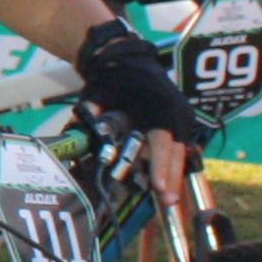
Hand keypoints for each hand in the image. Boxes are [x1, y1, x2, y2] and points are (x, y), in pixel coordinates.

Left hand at [68, 19, 200, 207]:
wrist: (129, 59)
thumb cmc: (112, 78)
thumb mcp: (97, 93)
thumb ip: (90, 113)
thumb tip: (79, 133)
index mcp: (156, 103)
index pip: (161, 140)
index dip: (160, 164)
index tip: (158, 186)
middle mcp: (175, 110)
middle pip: (177, 150)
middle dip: (172, 177)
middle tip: (167, 203)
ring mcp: (182, 115)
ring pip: (181, 150)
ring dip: (175, 174)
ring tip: (169, 200)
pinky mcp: (181, 119)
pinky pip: (181, 146)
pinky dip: (174, 163)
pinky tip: (169, 183)